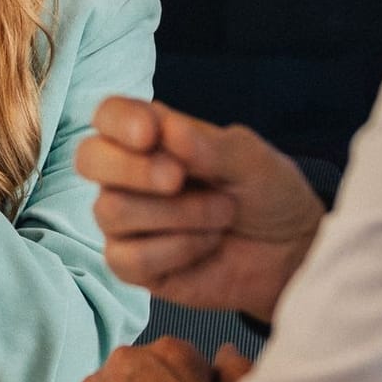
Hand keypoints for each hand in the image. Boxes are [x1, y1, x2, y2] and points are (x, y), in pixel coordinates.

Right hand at [78, 98, 323, 320]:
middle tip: (177, 178)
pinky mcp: (134, 266)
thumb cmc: (268, 195)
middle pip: (89, 159)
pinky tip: (207, 246)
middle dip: (132, 169)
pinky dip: (176, 250)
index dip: (119, 122)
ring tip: (222, 214)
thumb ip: (207, 145)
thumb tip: (166, 131)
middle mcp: (129, 175)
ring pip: (112, 210)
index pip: (108, 115)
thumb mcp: (250, 160)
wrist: (292, 253)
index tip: (150, 135)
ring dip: (177, 214)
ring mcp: (127, 222)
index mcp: (152, 136)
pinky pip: (129, 258)